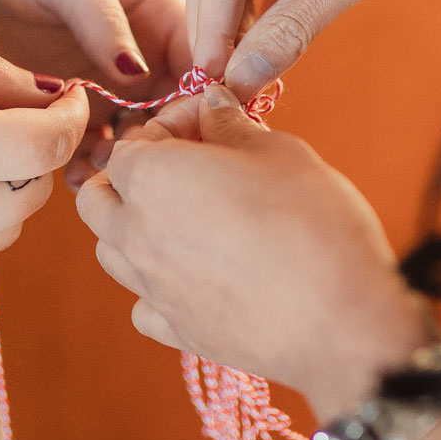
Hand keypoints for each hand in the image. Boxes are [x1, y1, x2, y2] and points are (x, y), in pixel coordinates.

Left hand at [0, 0, 190, 183]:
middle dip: (162, 141)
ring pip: (137, 137)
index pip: (203, 62)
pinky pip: (93, 146)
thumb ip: (104, 20)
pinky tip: (72, 178)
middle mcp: (149, 59)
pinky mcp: (79, 110)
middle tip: (136, 162)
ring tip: (101, 175)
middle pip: (176, 112)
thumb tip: (136, 72)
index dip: (203, 98)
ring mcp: (115, 89)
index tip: (183, 130)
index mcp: (165, 17)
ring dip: (126, 161)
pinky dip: (87, 165)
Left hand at [75, 84, 434, 418]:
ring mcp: (151, 289)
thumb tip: (212, 108)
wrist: (341, 323)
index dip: (171, 124)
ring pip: (112, 251)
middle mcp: (136, 234)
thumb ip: (232, 126)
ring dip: (135, 227)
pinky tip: (197, 274)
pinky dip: (157, 285)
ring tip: (190, 218)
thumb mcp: (280, 152)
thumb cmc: (314, 224)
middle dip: (130, 176)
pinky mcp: (175, 332)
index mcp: (152, 179)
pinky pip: (143, 302)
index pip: (132, 141)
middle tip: (188, 167)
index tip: (210, 121)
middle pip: (99, 198)